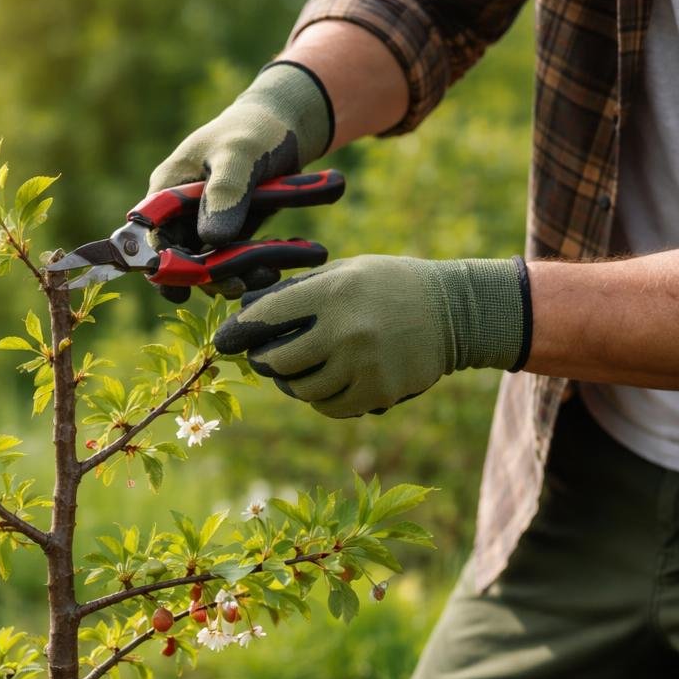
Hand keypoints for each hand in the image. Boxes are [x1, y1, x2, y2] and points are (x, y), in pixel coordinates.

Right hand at [147, 63, 332, 301]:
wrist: (281, 130)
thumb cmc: (253, 132)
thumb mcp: (239, 155)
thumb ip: (226, 193)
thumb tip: (213, 240)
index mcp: (167, 192)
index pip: (150, 238)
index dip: (159, 266)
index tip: (180, 288)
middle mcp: (179, 215)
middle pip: (178, 263)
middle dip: (206, 279)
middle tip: (238, 285)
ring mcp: (204, 228)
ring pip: (208, 270)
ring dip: (234, 279)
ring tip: (268, 273)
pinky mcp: (229, 237)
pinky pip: (233, 265)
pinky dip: (251, 272)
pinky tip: (275, 267)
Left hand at [213, 255, 529, 417]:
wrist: (455, 311)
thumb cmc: (390, 285)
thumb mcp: (348, 271)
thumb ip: (302, 290)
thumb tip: (248, 311)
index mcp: (334, 292)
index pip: (268, 317)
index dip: (239, 332)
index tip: (223, 341)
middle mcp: (346, 330)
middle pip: (279, 361)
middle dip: (265, 362)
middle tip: (265, 358)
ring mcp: (364, 365)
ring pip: (303, 390)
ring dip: (293, 383)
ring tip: (296, 372)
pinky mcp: (379, 392)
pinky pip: (330, 407)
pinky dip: (320, 400)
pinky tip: (324, 384)